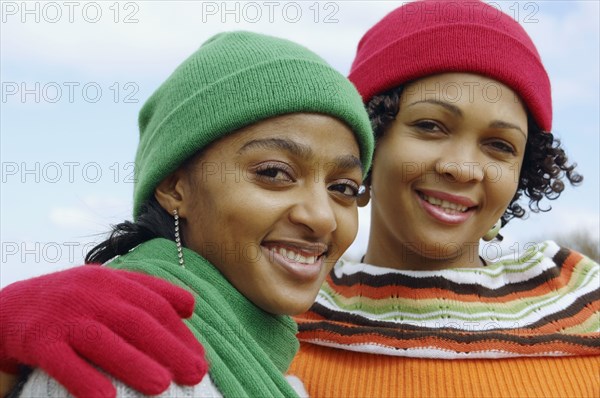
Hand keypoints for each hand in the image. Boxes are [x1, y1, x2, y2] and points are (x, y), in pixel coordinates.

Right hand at [0, 265, 207, 396]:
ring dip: (135, 363)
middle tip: (195, 373)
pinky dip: (85, 380)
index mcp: (112, 281)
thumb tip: (190, 307)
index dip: (180, 331)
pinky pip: (63, 362)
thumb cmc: (71, 302)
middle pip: (136, 321)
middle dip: (170, 348)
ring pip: (103, 340)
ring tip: (162, 385)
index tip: (200, 356)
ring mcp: (64, 317)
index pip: (155, 304)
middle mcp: (91, 294)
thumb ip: (147, 293)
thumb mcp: (107, 287)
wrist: (9, 306)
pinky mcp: (38, 340)